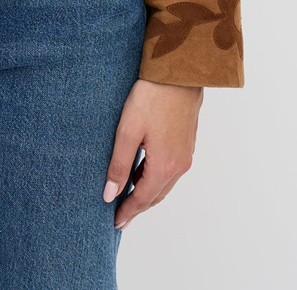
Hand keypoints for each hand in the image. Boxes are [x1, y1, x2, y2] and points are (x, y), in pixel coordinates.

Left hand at [103, 78, 202, 228]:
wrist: (179, 73)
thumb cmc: (151, 97)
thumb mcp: (128, 130)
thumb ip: (118, 164)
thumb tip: (109, 194)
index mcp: (164, 166)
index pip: (142, 199)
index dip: (127, 212)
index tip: (114, 223)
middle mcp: (179, 165)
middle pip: (155, 195)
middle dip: (137, 207)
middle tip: (120, 216)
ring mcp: (186, 154)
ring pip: (164, 184)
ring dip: (147, 193)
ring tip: (129, 198)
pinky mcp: (187, 142)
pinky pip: (170, 171)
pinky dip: (156, 179)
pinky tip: (144, 173)